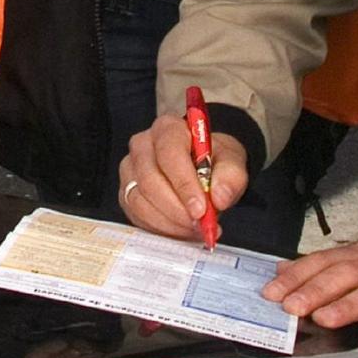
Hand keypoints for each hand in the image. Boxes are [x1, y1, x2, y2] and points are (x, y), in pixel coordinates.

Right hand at [118, 113, 246, 241]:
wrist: (203, 167)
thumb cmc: (213, 159)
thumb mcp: (232, 161)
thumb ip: (231, 176)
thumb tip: (219, 197)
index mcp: (168, 129)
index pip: (169, 154)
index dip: (184, 185)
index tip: (201, 209)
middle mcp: (142, 145)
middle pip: (150, 180)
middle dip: (176, 209)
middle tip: (199, 225)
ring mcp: (130, 169)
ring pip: (140, 201)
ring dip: (169, 222)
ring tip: (194, 229)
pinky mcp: (126, 192)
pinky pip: (136, 215)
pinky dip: (160, 228)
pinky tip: (180, 229)